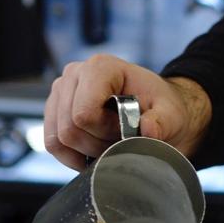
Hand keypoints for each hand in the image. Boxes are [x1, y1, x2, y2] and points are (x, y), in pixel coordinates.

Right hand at [43, 53, 211, 169]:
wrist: (156, 110)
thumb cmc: (162, 107)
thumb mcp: (171, 113)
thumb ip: (162, 121)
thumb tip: (148, 130)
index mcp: (100, 67)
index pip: (83, 114)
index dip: (105, 131)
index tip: (126, 129)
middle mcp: (74, 74)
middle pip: (69, 129)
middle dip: (97, 144)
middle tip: (121, 139)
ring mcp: (60, 92)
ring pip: (57, 139)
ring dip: (85, 150)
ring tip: (110, 142)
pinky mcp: (54, 111)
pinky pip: (52, 144)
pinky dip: (73, 155)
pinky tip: (95, 150)